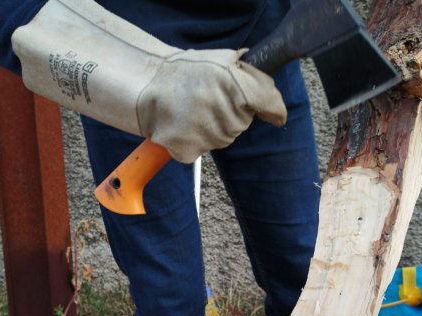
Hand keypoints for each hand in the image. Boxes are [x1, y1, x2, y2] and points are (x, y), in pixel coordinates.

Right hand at [139, 49, 286, 162]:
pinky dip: (196, 140)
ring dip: (214, 127)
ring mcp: (204, 133)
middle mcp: (219, 109)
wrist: (145, 87)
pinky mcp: (188, 150)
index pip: (267, 102)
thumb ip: (248, 72)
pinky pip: (203, 150)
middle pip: (243, 123)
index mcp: (231, 82)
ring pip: (224, 138)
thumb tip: (270, 89)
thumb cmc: (185, 72)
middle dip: (232, 112)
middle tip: (209, 99)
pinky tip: (184, 124)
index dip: (274, 110)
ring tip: (194, 110)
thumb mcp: (220, 59)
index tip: (276, 117)